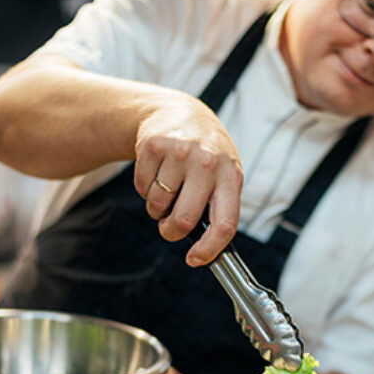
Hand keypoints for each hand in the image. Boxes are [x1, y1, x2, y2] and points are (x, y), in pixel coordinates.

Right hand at [132, 95, 242, 265]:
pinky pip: (142, 188)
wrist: (180, 114)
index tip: (194, 260)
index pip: (224, 223)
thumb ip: (217, 208)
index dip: (209, 249)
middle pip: (183, 220)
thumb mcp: (222, 177)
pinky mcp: (154, 145)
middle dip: (171, 231)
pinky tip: (157, 172)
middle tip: (169, 226)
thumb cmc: (205, 156)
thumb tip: (204, 251)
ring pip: (157, 206)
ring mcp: (180, 153)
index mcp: (231, 177)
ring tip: (167, 189)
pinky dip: (145, 189)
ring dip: (157, 207)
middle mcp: (208, 163)